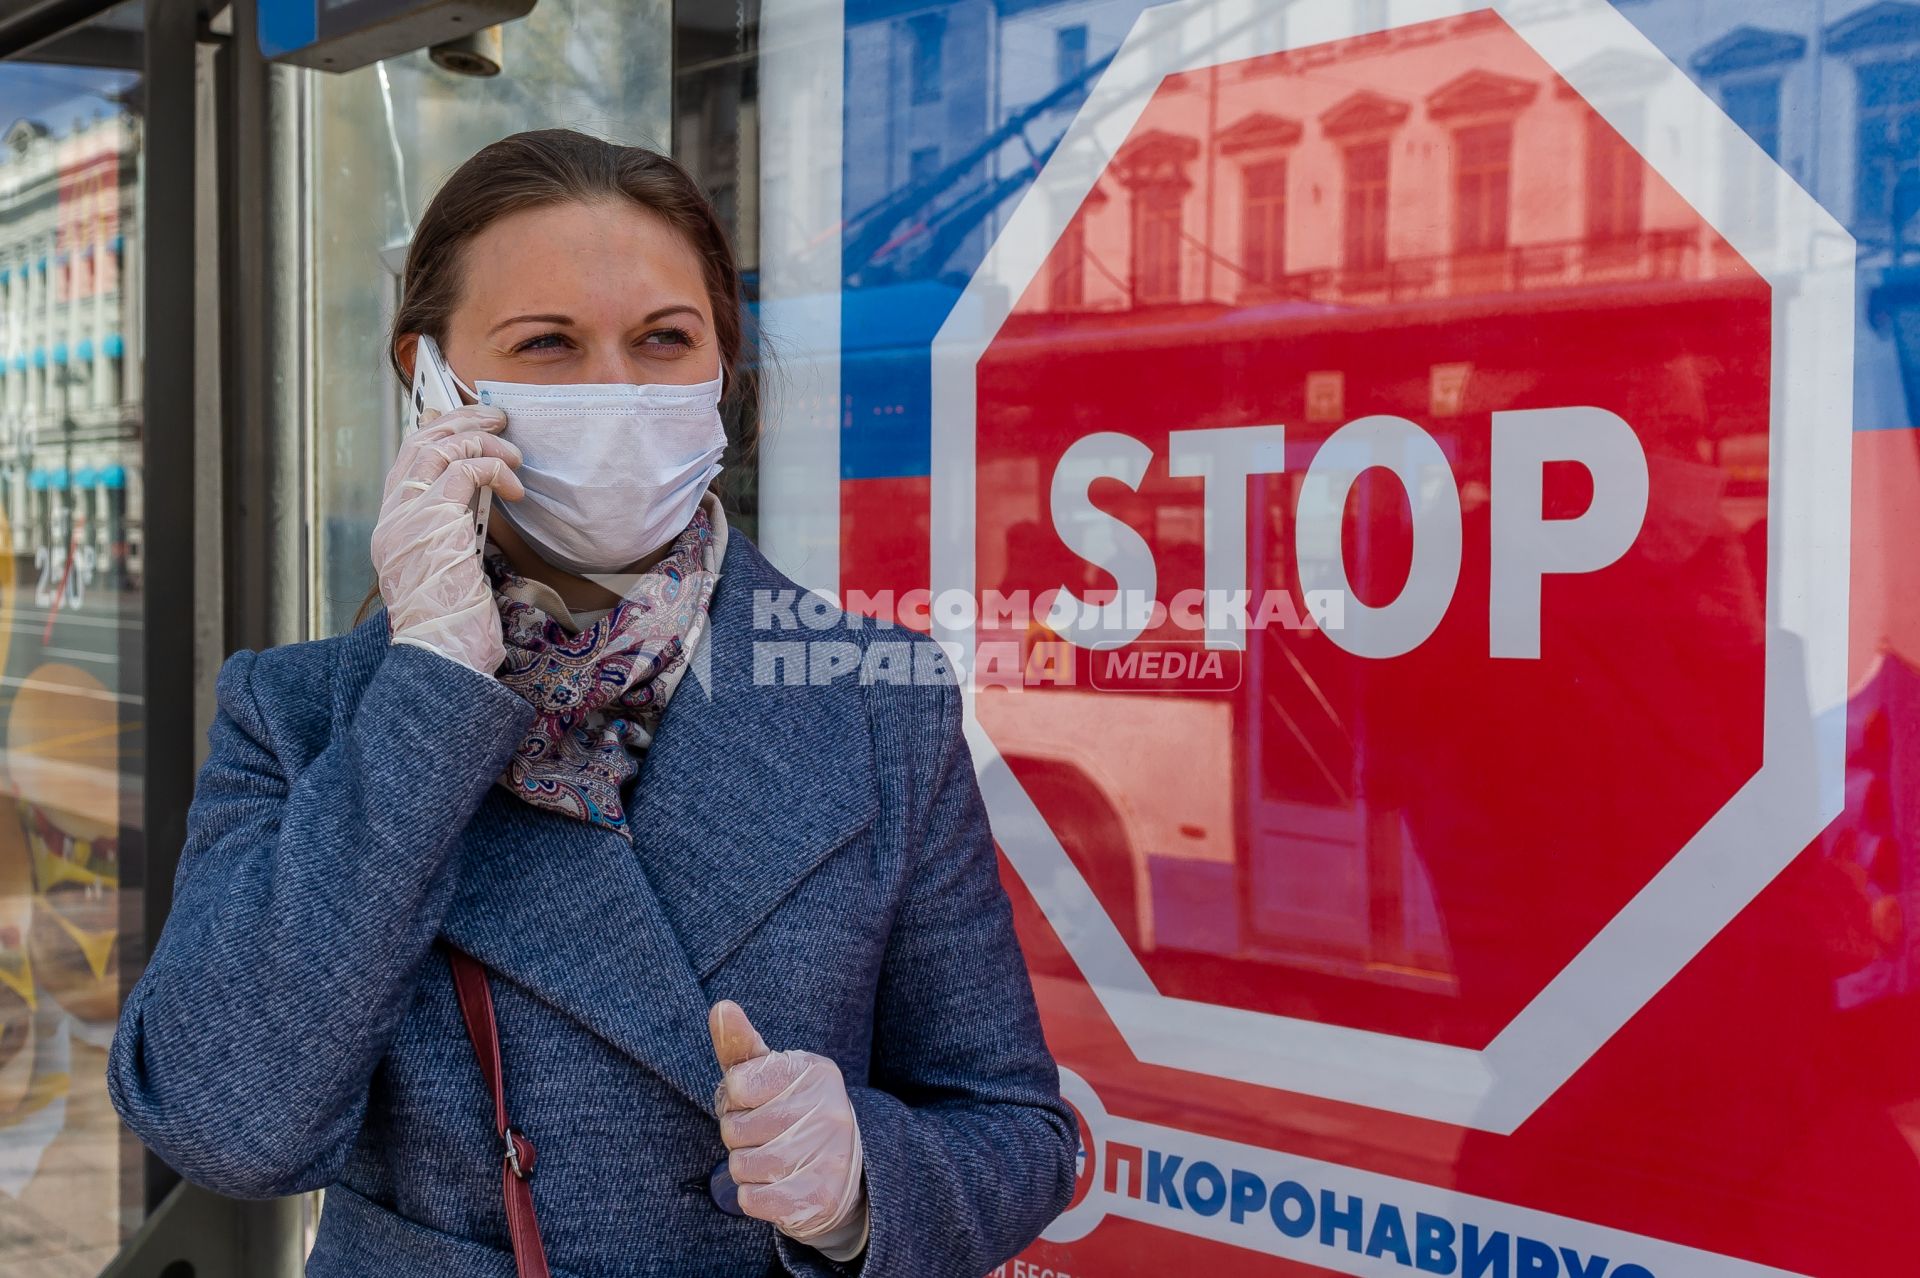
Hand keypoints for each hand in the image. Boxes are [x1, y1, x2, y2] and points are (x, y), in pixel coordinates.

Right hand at [371, 406, 523, 675]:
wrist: (443, 656)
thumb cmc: (454, 624)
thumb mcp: (449, 569)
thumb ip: (453, 531)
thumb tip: (478, 498)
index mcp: (392, 529)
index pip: (406, 463)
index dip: (436, 434)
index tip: (468, 424)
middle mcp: (392, 519)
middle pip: (418, 443)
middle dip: (460, 421)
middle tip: (496, 417)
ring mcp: (407, 518)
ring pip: (439, 447)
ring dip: (482, 439)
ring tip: (514, 451)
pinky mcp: (434, 520)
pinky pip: (465, 470)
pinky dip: (495, 467)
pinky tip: (516, 487)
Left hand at [710, 1000, 868, 1260]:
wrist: (846, 1172)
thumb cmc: (791, 1113)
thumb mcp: (771, 1074)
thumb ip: (741, 1044)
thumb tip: (721, 1007)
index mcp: (815, 1072)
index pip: (738, 1083)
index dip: (734, 1097)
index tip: (752, 1099)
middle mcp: (829, 1112)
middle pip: (736, 1128)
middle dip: (738, 1134)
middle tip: (761, 1134)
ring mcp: (829, 1157)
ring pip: (741, 1166)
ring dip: (744, 1167)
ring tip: (769, 1159)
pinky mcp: (819, 1199)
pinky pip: (751, 1199)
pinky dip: (752, 1195)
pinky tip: (775, 1186)